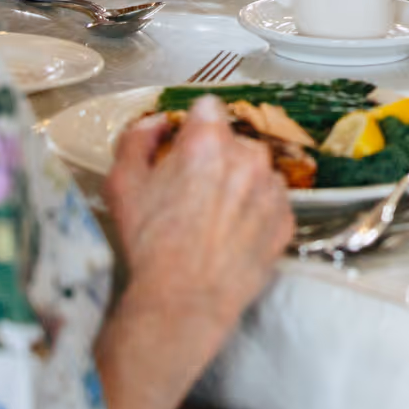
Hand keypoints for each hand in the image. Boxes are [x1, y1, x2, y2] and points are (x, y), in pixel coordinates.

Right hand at [103, 94, 292, 335]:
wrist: (184, 300)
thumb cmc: (150, 244)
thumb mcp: (122, 184)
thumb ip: (137, 139)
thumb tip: (157, 123)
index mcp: (208, 142)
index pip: (207, 108)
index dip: (192, 126)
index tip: (182, 145)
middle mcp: (249, 157)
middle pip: (233, 141)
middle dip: (214, 157)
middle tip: (191, 189)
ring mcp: (272, 188)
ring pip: (255, 171)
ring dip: (238, 183)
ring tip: (211, 217)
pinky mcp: (286, 218)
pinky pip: (270, 202)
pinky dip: (255, 211)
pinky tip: (230, 233)